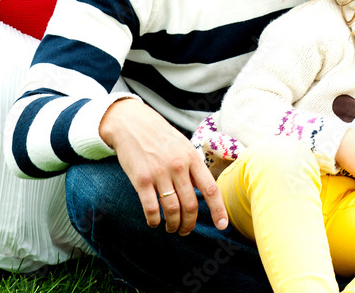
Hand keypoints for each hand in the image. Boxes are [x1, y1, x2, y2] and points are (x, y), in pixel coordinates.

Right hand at [100, 99, 227, 235]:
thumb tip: (205, 192)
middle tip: (186, 230)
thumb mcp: (183, 147)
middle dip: (189, 224)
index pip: (210, 189)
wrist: (132, 123)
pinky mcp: (141, 179)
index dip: (218, 210)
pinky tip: (155, 222)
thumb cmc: (161, 138)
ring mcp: (159, 173)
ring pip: (172, 210)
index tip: (222, 226)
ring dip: (173, 225)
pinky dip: (154, 220)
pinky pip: (151, 208)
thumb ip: (193, 168)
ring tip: (172, 228)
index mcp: (192, 158)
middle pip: (191, 205)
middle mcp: (178, 166)